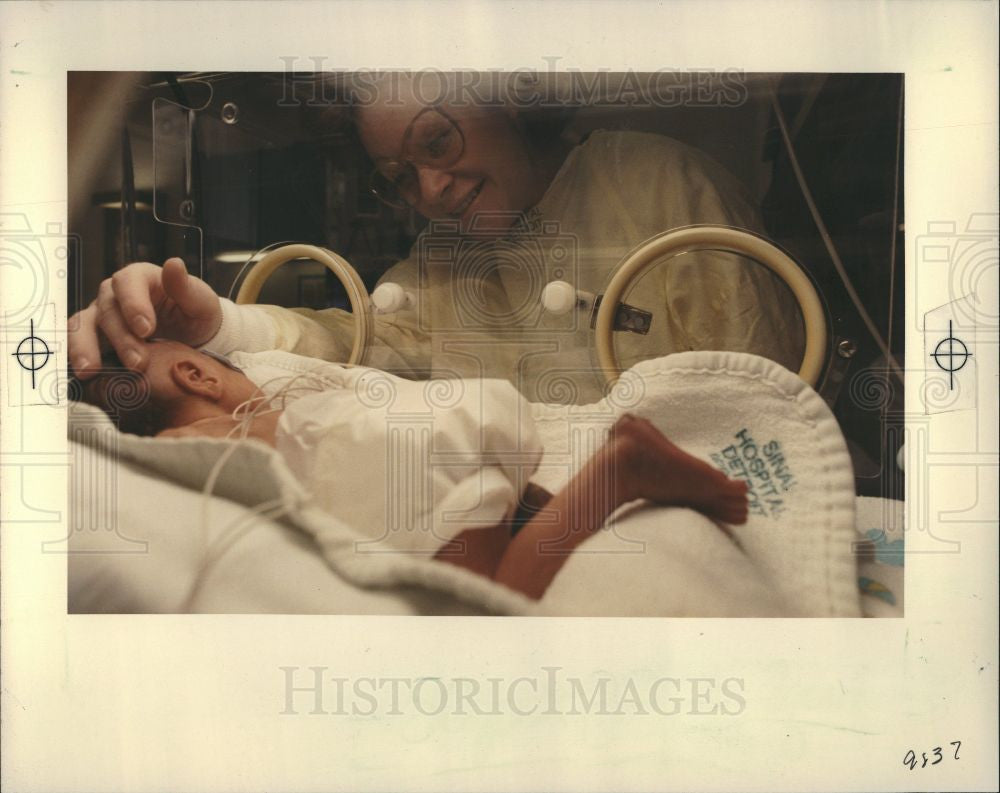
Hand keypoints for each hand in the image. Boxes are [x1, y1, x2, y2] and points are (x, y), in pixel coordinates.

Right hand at [69, 257, 221, 378]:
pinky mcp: (95, 337)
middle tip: (137, 364)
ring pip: (82, 325)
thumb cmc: (196, 314)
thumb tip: (174, 263)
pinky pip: (78, 343)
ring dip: (84, 347)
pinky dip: (76, 356)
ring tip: (89, 370)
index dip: (133, 305)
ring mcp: (101, 315)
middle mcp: (115, 293)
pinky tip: (82, 375)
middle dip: (121, 339)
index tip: (146, 329)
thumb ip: (185, 287)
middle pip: (107, 310)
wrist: (192, 337)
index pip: (127, 283)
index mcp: (140, 277)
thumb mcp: (201, 301)